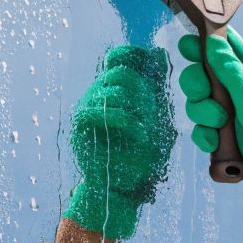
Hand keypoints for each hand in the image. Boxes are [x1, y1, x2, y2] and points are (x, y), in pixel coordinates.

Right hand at [63, 45, 175, 239]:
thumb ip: (156, 94)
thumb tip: (159, 55)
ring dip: (137, 106)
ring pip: (113, 88)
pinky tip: (139, 134)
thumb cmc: (144, 157)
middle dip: (143, 88)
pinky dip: (126, 120)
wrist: (125, 188)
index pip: (119, 57)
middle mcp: (102, 95)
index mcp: (120, 92)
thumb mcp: (159, 122)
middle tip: (153, 111)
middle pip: (120, 70)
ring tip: (146, 128)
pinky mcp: (83, 124)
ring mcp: (90, 107)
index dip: (134, 54)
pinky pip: (102, 110)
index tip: (153, 62)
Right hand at [177, 28, 242, 218]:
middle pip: (202, 75)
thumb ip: (232, 71)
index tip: (190, 42)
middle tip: (204, 92)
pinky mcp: (220, 133)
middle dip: (197, 83)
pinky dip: (204, 135)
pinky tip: (215, 141)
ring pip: (197, 102)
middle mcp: (237, 91)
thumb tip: (214, 42)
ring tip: (220, 123)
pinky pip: (200, 128)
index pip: (229, 49)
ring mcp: (227, 112)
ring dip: (203, 112)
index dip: (208, 42)